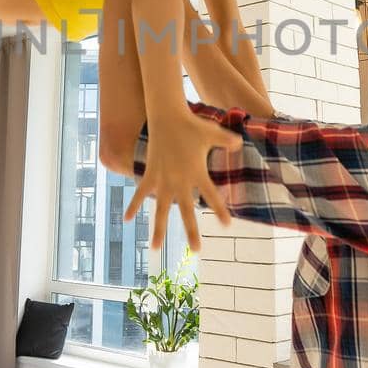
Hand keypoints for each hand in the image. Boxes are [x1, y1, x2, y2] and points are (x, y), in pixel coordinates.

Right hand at [126, 110, 241, 250]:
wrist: (166, 116)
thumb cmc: (192, 125)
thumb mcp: (214, 132)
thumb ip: (228, 141)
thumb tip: (241, 143)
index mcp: (197, 173)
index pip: (212, 195)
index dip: (219, 210)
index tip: (226, 225)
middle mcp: (179, 181)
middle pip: (187, 211)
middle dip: (192, 231)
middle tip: (196, 250)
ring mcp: (163, 180)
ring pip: (161, 210)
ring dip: (158, 230)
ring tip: (155, 249)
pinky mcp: (150, 175)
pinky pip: (141, 194)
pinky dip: (134, 205)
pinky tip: (127, 220)